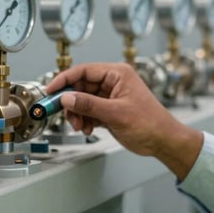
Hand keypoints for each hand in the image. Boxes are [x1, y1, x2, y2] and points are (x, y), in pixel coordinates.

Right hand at [46, 62, 202, 179]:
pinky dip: (84, 120)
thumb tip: (67, 98)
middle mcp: (113, 82)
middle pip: (81, 86)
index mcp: (117, 73)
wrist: (162, 140)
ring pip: (83, 100)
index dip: (65, 80)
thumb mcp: (116, 113)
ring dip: (77, 114)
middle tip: (62, 114)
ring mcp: (110, 96)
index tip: (51, 90)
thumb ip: (89, 105)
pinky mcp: (109, 110)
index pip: (84, 71)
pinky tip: (88, 128)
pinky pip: (89, 111)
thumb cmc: (150, 122)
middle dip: (71, 102)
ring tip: (80, 126)